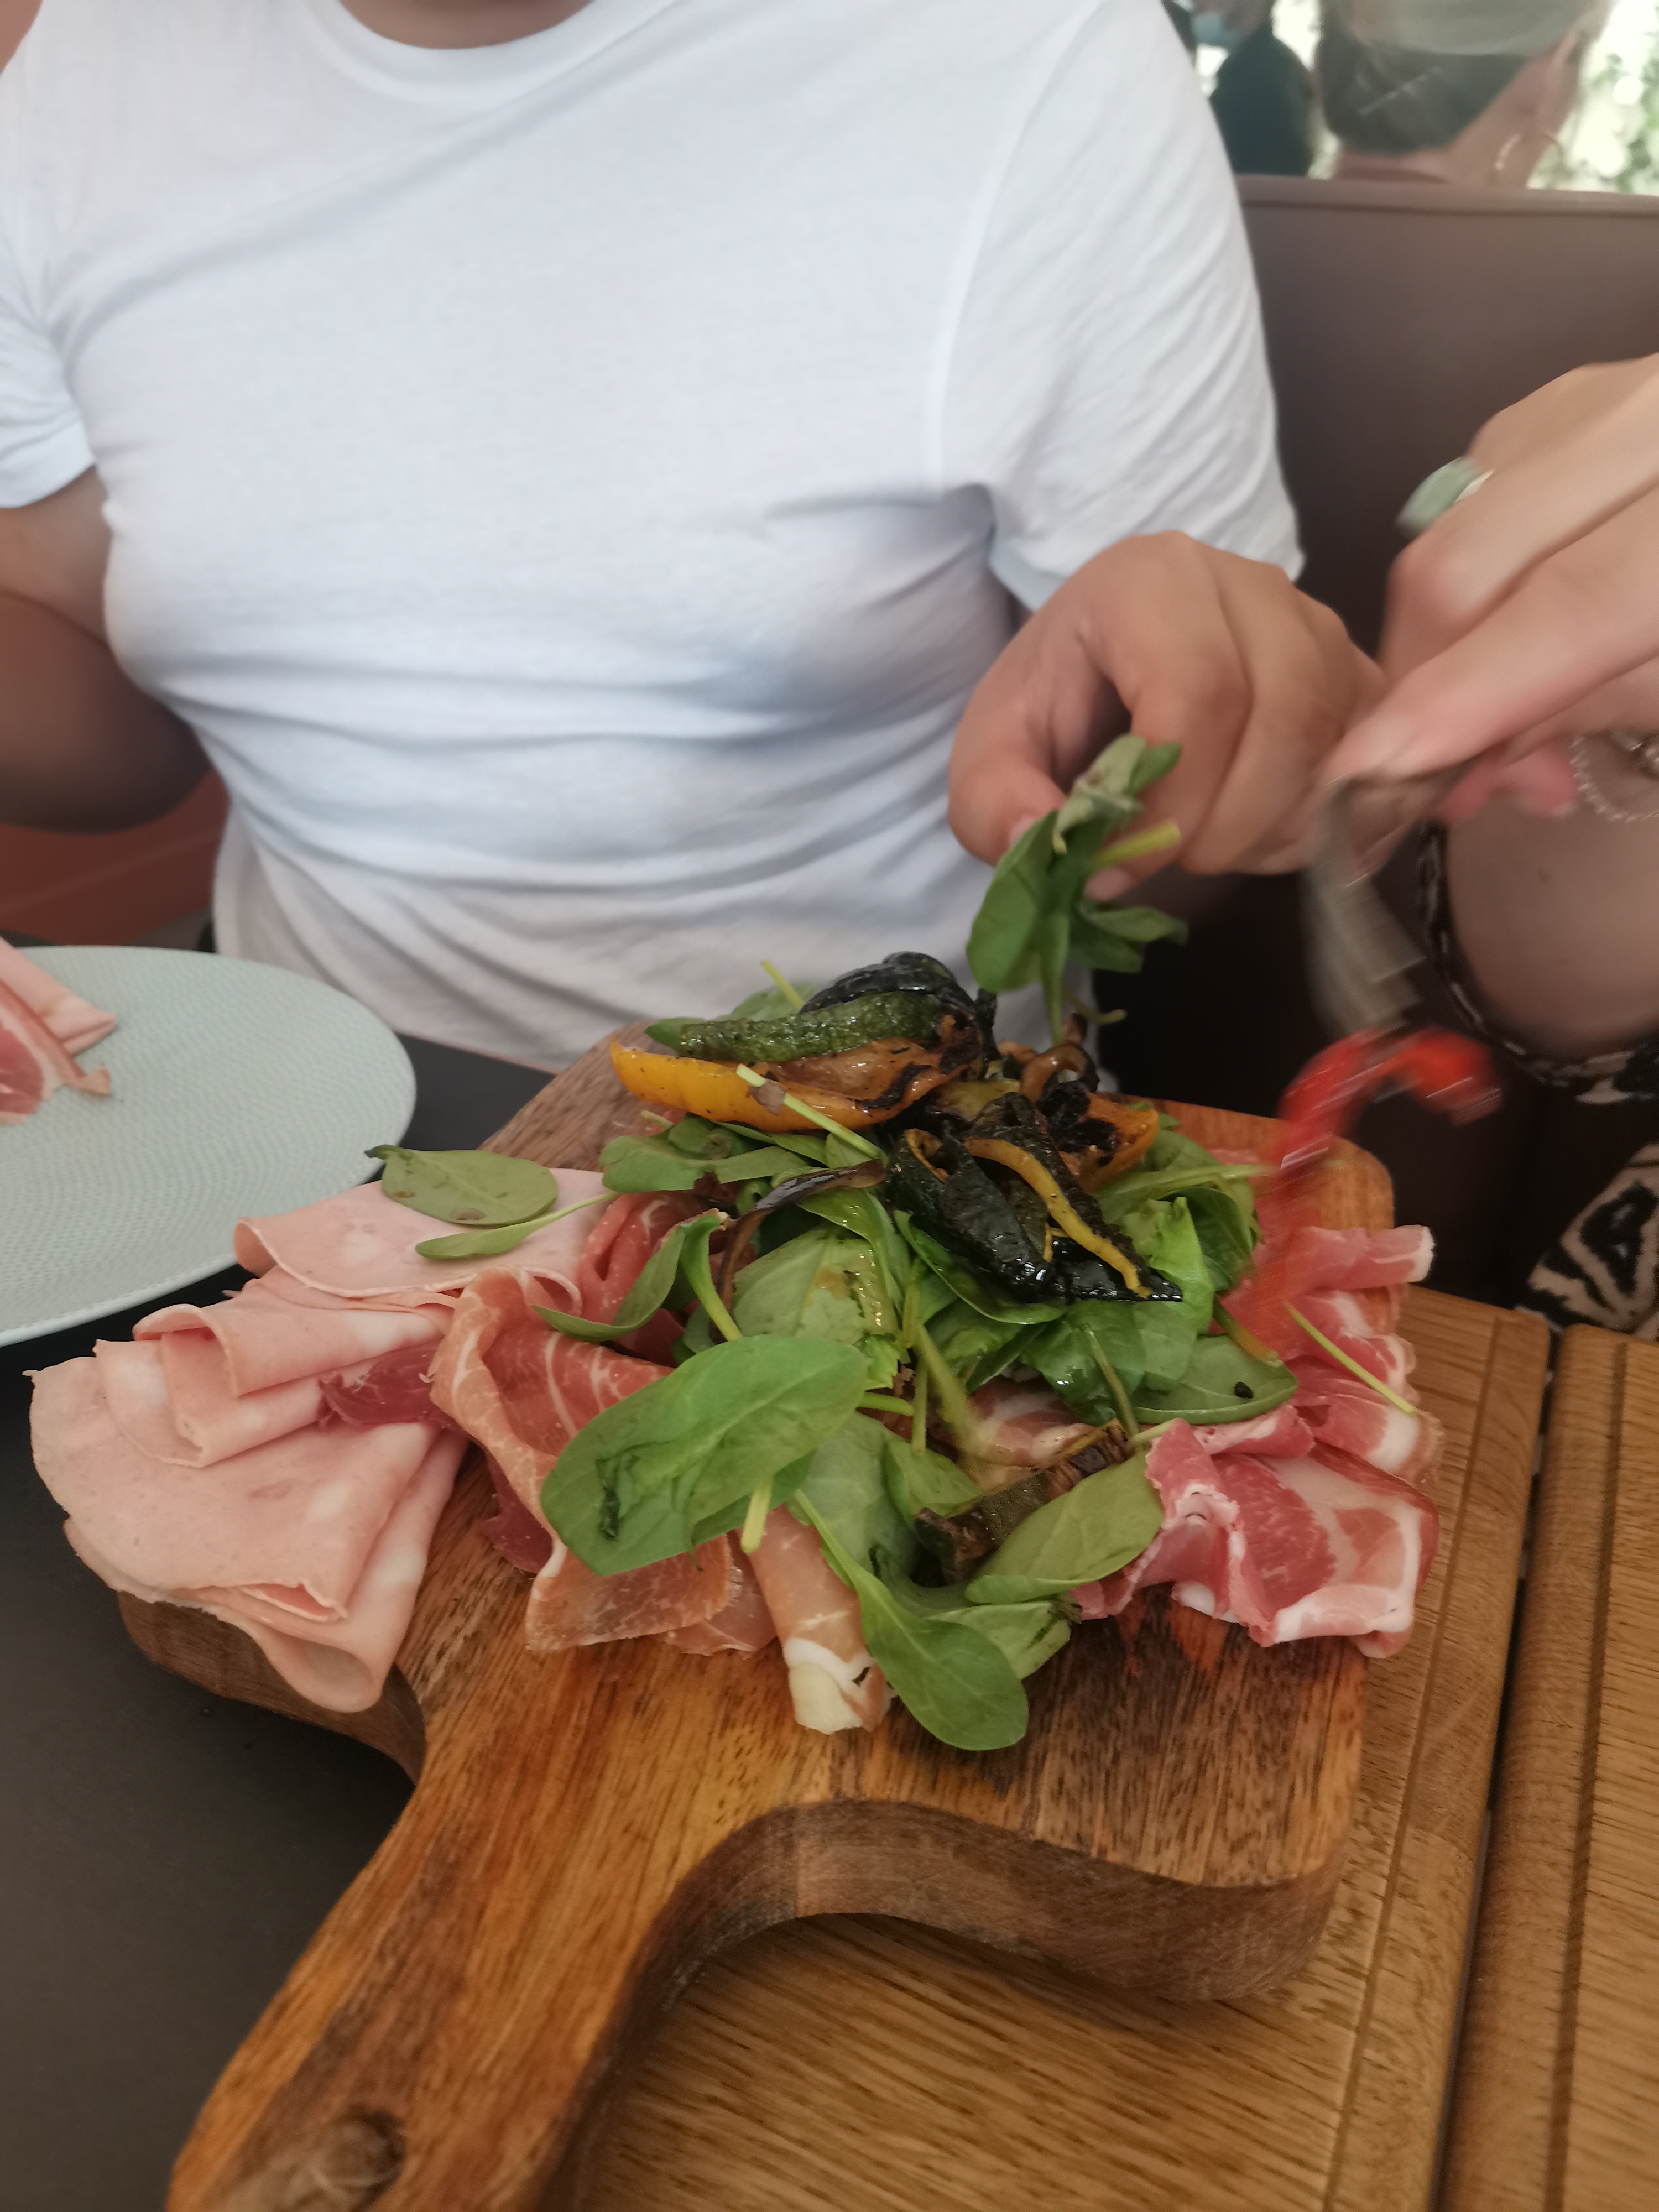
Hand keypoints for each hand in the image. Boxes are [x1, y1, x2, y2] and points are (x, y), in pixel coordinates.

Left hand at [950, 533, 1376, 889]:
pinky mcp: (1358, 676)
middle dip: (1230, 823)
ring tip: (1215, 848)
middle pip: (1283, 714)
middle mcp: (1249, 586)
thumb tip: (1041, 843)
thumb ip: (996, 802)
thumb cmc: (1054, 717)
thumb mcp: (991, 761)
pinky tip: (1268, 840)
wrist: (1101, 685)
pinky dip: (1330, 824)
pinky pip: (1377, 761)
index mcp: (1151, 581)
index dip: (1171, 802)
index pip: (1198, 691)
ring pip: (1336, 740)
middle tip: (1177, 865)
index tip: (1122, 864)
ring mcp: (1317, 627)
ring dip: (1278, 828)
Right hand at [1331, 356, 1658, 815]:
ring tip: (1515, 731)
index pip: (1573, 605)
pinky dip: (1486, 577)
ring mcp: (1628, 387)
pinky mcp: (1598, 390)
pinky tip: (1530, 632)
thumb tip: (1483, 760)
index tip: (1375, 773)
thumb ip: (1613, 701)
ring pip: (1464, 514)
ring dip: (1451, 640)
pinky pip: (1493, 484)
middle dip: (1428, 682)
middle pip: (1475, 549)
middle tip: (1453, 788)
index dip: (1466, 699)